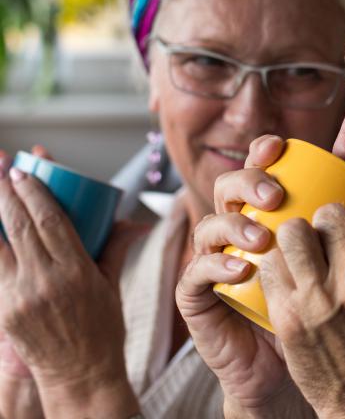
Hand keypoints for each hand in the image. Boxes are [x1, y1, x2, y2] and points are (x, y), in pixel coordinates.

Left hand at [0, 147, 144, 418]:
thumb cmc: (101, 330)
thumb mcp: (112, 286)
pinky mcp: (3, 312)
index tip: (24, 170)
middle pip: (19, 226)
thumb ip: (116, 249)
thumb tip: (132, 223)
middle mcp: (45, 282)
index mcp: (76, 271)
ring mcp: (20, 298)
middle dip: (5, 192)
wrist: (80, 374)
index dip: (34, 192)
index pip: (50, 220)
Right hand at [177, 135, 314, 418]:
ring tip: (263, 239)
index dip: (264, 153)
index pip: (261, 171)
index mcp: (271, 215)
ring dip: (234, 224)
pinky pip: (196, 272)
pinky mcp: (199, 296)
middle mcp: (241, 229)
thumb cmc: (329, 314)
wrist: (303, 371)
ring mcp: (217, 260)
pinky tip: (240, 269)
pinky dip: (215, 264)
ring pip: (210, 223)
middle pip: (230, 187)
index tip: (280, 148)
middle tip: (275, 196)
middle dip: (249, 181)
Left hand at [261, 181, 344, 418]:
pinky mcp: (290, 316)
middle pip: (329, 211)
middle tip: (337, 249)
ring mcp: (322, 296)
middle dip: (332, 226)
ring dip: (300, 241)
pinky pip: (272, 264)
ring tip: (309, 259)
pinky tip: (293, 281)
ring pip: (292, 230)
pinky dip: (280, 268)